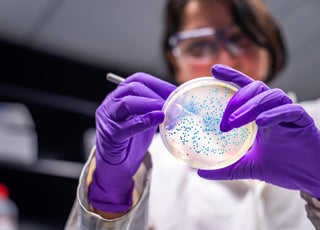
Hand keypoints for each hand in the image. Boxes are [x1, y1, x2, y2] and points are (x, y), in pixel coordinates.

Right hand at [89, 72, 175, 212]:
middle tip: (173, 102)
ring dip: (149, 104)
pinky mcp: (109, 135)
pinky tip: (158, 119)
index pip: (138, 80)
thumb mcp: (146, 119)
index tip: (176, 91)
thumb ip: (156, 110)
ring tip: (165, 109)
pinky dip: (144, 121)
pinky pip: (126, 127)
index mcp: (120, 95)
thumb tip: (179, 104)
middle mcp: (111, 103)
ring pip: (126, 103)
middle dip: (155, 93)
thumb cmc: (131, 140)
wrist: (116, 164)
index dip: (159, 83)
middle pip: (132, 88)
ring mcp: (108, 119)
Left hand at [198, 64, 319, 198]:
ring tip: (234, 122)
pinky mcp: (303, 122)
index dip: (231, 76)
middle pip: (256, 88)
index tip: (213, 70)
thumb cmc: (284, 167)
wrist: (311, 178)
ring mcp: (289, 114)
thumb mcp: (249, 167)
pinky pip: (290, 110)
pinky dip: (274, 114)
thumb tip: (201, 173)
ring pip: (271, 96)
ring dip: (251, 106)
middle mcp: (274, 110)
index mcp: (261, 115)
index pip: (246, 89)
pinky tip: (261, 122)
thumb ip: (227, 168)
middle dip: (237, 99)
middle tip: (224, 120)